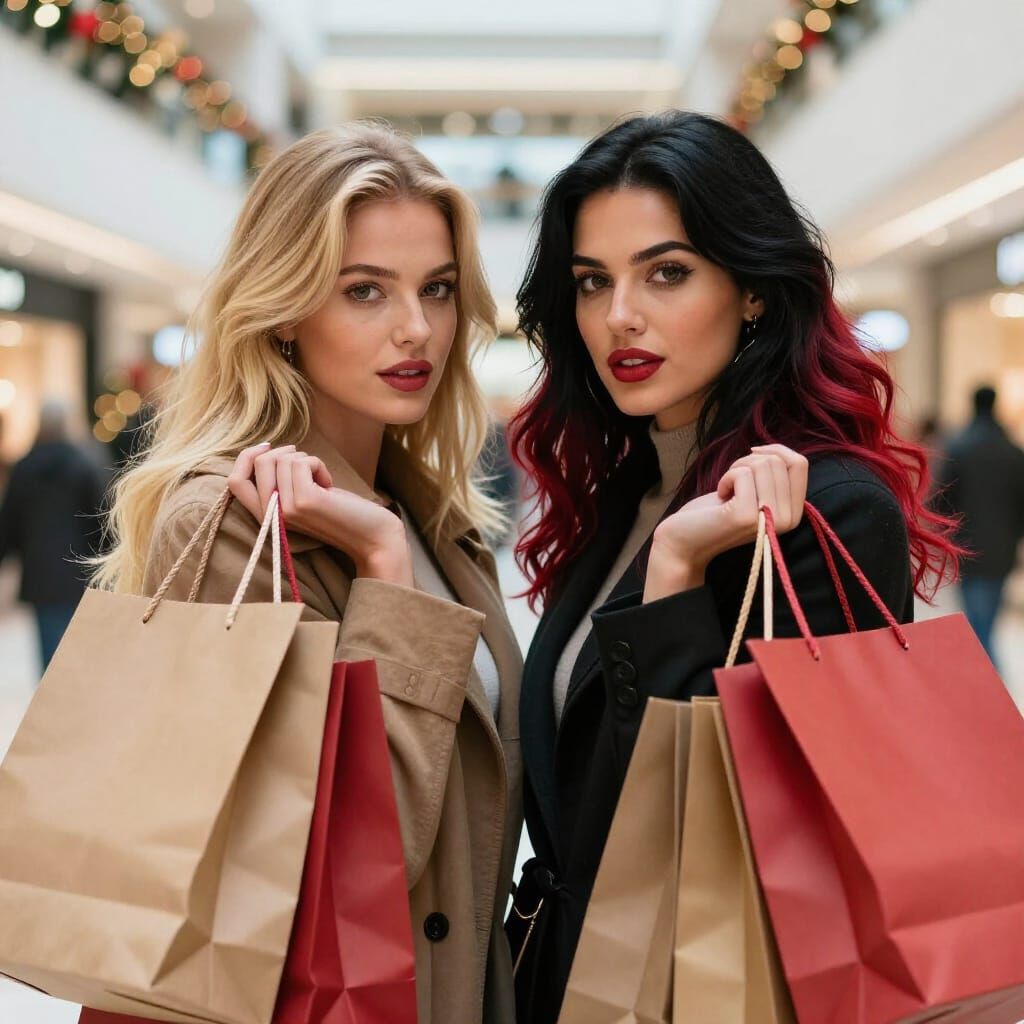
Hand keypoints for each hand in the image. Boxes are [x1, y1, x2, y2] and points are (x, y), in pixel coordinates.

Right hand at [227, 443, 413, 585]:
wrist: (371, 536)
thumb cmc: (339, 511)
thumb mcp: (301, 494)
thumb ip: (280, 481)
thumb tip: (264, 450)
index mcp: (266, 516)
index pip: (234, 482)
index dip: (247, 457)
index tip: (268, 447)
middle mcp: (270, 516)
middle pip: (259, 463)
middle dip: (286, 453)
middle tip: (309, 467)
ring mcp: (285, 509)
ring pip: (281, 459)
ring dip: (306, 460)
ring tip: (321, 481)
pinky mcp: (303, 501)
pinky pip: (300, 461)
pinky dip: (317, 464)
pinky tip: (329, 484)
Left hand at [644, 444, 807, 602]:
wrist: (685, 540)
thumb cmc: (715, 512)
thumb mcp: (753, 491)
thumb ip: (773, 476)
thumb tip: (778, 449)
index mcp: (793, 513)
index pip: (800, 464)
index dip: (775, 450)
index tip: (752, 457)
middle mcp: (788, 520)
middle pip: (779, 461)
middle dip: (750, 461)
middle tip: (732, 481)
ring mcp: (769, 519)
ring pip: (763, 464)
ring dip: (737, 468)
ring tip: (726, 488)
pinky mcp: (747, 516)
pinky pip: (743, 474)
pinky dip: (726, 477)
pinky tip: (720, 495)